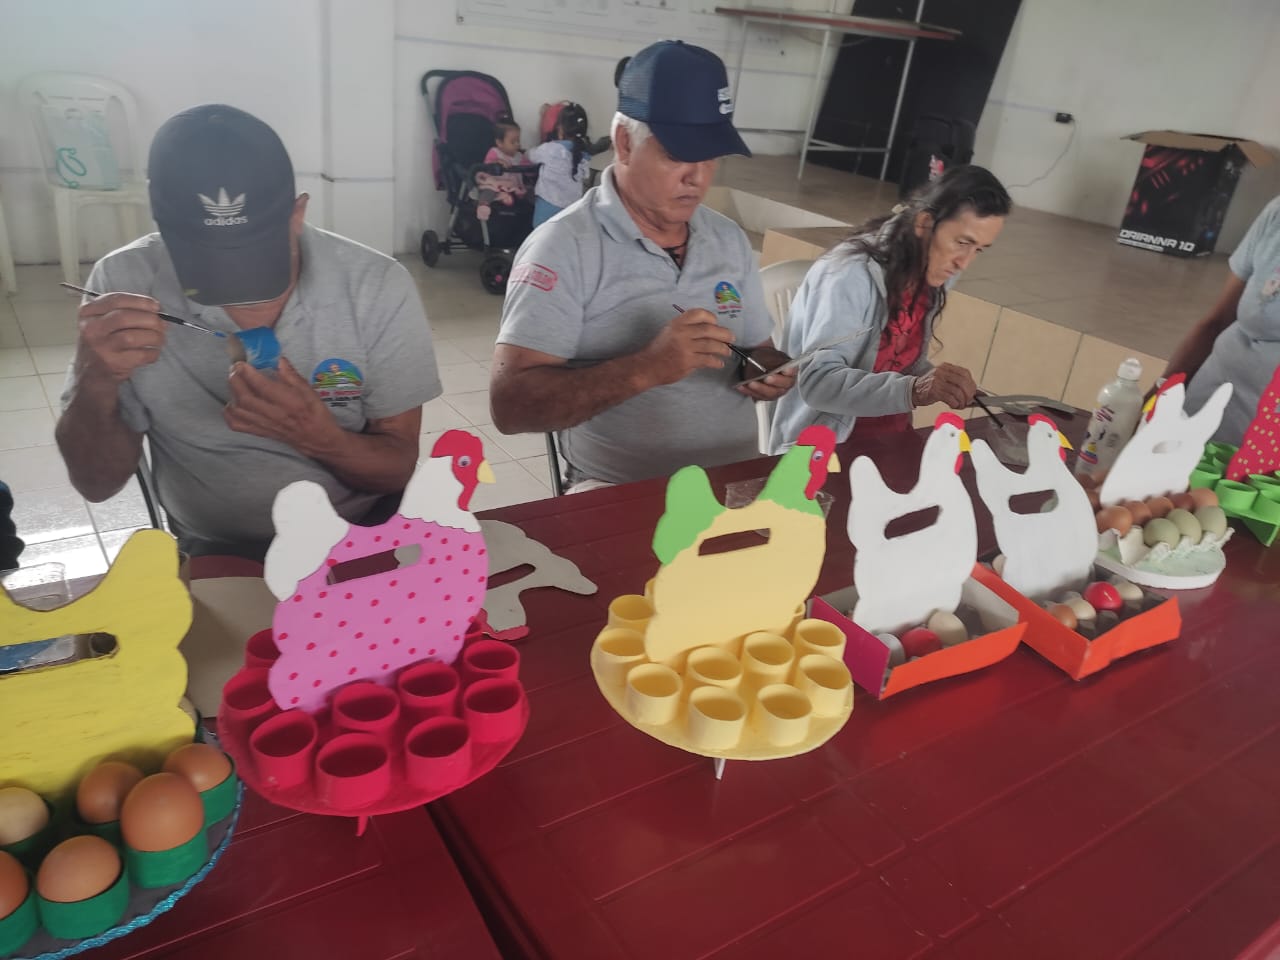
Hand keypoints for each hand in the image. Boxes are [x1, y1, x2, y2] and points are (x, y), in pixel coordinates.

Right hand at [75, 292, 167, 383]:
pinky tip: (153, 351)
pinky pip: (140, 355)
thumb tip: (156, 309)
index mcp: (88, 312)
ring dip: (154, 336)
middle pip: (125, 317)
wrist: (92, 371)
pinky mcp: (113, 363)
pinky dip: (153, 352)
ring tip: (159, 338)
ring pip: (133, 337)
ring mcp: (101, 347)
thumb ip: (125, 310)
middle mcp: (91, 328)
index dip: (140, 301)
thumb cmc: (105, 341)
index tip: (156, 306)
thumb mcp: (104, 320)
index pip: (115, 300)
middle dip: (150, 319)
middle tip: (162, 324)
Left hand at [224, 357, 342, 454]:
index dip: (249, 373)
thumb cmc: (316, 414)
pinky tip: (232, 404)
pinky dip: (229, 414)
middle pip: (245, 398)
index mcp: (289, 403)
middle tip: (234, 369)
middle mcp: (275, 415)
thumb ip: (292, 376)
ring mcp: (265, 425)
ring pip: (239, 410)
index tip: (242, 363)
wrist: (318, 439)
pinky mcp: (260, 432)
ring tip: (234, 382)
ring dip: (232, 394)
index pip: (263, 386)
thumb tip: (279, 360)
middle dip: (235, 380)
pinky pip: (238, 425)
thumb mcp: (310, 392)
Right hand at [639, 308, 734, 385]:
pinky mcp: (688, 361)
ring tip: (727, 352)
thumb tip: (709, 330)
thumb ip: (686, 328)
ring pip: (711, 345)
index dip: (711, 318)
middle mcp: (682, 332)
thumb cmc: (660, 350)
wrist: (648, 366)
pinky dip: (716, 362)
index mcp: (677, 323)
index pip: (699, 314)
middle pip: (709, 329)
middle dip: (724, 334)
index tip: (716, 324)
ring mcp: (685, 347)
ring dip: (723, 349)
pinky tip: (719, 363)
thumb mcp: (669, 331)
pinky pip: (708, 360)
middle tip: (731, 338)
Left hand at [735, 344, 795, 400]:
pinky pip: (758, 397)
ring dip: (760, 389)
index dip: (790, 371)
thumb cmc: (765, 358)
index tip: (784, 369)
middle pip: (783, 385)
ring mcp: (776, 391)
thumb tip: (764, 341)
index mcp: (789, 370)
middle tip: (766, 378)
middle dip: (775, 382)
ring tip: (751, 383)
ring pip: (771, 394)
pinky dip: (750, 392)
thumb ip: (769, 346)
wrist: (758, 365)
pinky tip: (742, 387)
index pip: (793, 371)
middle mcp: (785, 383)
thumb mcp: (768, 349)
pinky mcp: (766, 397)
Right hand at [911, 362, 976, 408]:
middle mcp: (941, 372)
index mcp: (945, 367)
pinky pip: (950, 398)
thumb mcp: (942, 378)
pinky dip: (955, 404)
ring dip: (962, 401)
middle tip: (968, 400)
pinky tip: (954, 405)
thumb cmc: (930, 386)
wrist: (913, 390)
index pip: (965, 373)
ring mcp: (937, 381)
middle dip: (968, 393)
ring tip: (961, 405)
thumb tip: (971, 391)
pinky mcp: (934, 391)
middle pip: (963, 382)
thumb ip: (955, 381)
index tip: (973, 391)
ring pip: (957, 391)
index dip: (971, 383)